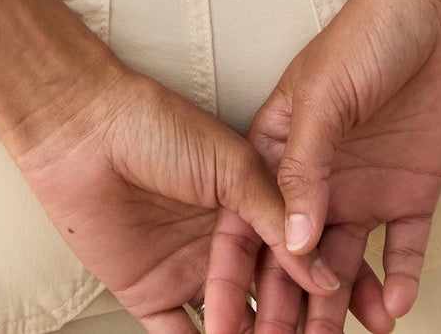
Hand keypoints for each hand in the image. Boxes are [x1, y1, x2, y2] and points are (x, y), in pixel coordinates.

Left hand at [6, 56, 347, 333]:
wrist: (84, 133)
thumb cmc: (157, 127)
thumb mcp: (231, 166)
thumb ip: (276, 217)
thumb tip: (325, 272)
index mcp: (251, 206)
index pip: (297, 256)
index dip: (325, 286)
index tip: (356, 315)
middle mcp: (224, 244)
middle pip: (270, 299)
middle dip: (295, 327)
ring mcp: (189, 272)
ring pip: (233, 326)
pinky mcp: (151, 296)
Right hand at [200, 0, 440, 332]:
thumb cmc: (369, 30)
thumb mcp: (324, 95)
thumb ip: (305, 169)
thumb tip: (291, 244)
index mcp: (278, 150)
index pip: (246, 225)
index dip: (234, 276)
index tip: (224, 326)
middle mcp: (319, 179)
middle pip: (293, 259)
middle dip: (284, 312)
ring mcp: (365, 188)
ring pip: (344, 268)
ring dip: (337, 311)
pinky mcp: (412, 192)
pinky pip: (402, 251)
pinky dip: (398, 283)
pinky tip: (393, 311)